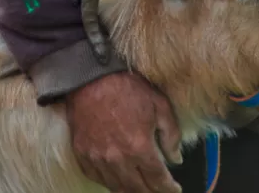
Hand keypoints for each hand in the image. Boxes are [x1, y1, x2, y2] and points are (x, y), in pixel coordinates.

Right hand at [66, 72, 183, 192]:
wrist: (91, 78)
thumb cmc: (128, 88)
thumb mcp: (160, 105)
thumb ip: (171, 135)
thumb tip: (176, 158)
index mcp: (139, 147)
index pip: (158, 180)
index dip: (169, 189)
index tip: (175, 190)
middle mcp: (117, 159)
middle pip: (138, 189)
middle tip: (160, 191)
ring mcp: (97, 159)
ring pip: (117, 188)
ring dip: (132, 191)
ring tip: (142, 189)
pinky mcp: (82, 155)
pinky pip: (97, 178)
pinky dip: (110, 183)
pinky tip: (119, 180)